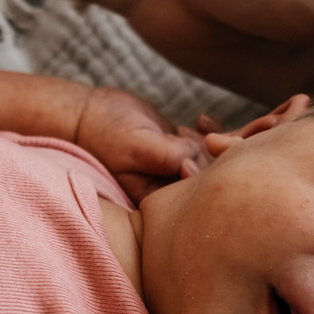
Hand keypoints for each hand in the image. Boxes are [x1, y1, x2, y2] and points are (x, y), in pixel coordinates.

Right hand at [71, 87, 207, 203]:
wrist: (93, 114)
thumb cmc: (108, 134)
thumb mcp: (136, 147)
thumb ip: (167, 156)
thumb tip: (196, 156)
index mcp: (159, 199)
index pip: (197, 193)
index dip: (208, 173)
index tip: (197, 150)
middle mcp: (172, 187)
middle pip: (212, 177)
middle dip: (219, 154)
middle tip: (209, 135)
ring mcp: (179, 166)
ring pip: (214, 158)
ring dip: (219, 140)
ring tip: (204, 123)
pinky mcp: (182, 148)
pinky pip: (209, 143)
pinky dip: (213, 130)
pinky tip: (201, 118)